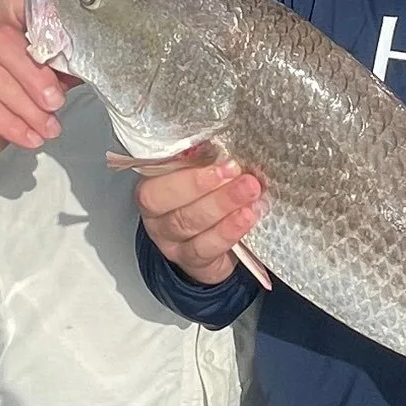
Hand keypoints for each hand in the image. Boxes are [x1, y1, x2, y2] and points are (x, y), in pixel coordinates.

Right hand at [0, 0, 71, 220]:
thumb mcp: (19, 96)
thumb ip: (46, 78)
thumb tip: (86, 68)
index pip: (15, 3)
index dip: (45, 15)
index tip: (73, 42)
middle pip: (2, 38)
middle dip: (37, 73)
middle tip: (58, 103)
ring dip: (26, 105)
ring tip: (48, 128)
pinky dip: (9, 123)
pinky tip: (29, 138)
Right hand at [134, 144, 264, 285]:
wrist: (212, 244)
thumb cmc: (206, 199)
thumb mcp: (203, 176)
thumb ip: (209, 162)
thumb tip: (234, 144)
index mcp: (154, 186)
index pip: (157, 179)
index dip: (187, 173)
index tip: (223, 162)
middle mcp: (156, 216)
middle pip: (171, 203)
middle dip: (209, 188)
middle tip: (245, 179)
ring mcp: (170, 241)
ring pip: (188, 224)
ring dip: (223, 207)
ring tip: (251, 194)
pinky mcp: (189, 261)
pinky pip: (205, 248)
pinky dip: (228, 231)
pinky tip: (248, 217)